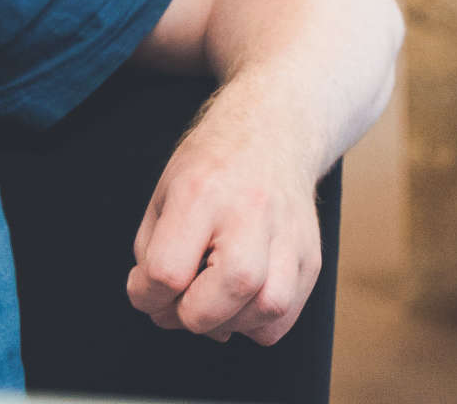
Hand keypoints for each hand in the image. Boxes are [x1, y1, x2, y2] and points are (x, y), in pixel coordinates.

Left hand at [126, 99, 325, 346]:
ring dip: (227, 322)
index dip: (145, 294)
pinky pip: (283, 319)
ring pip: (265, 313)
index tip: (146, 286)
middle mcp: (251, 213)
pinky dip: (255, 324)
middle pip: (226, 294)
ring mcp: (289, 236)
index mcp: (202, 193)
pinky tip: (239, 300)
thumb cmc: (211, 167)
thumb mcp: (163, 195)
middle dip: (190, 315)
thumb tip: (163, 310)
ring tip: (212, 297)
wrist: (272, 132)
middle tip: (179, 299)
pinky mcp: (311, 257)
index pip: (167, 272)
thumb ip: (152, 256)